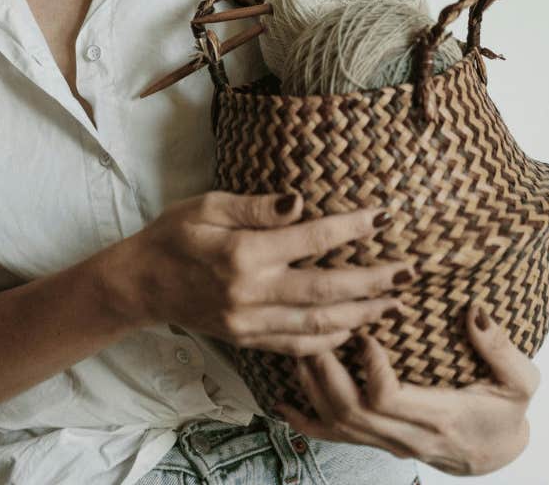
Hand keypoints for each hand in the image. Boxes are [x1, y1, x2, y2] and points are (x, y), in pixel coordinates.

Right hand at [102, 191, 410, 356]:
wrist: (140, 284)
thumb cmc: (173, 235)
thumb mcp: (207, 205)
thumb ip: (256, 206)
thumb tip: (302, 203)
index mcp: (243, 254)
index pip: (311, 239)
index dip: (352, 228)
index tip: (384, 216)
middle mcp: (251, 293)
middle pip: (327, 289)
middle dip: (374, 281)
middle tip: (408, 270)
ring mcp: (250, 323)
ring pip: (319, 323)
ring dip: (363, 314)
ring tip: (395, 300)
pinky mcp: (248, 340)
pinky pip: (299, 345)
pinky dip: (332, 339)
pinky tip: (356, 327)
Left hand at [273, 305, 537, 476]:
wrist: (496, 452)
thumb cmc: (507, 412)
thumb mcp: (521, 382)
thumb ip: (501, 350)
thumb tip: (476, 313)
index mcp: (440, 417)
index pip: (389, 400)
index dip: (370, 368)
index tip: (365, 332)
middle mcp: (407, 436)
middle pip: (350, 412)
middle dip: (325, 371)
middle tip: (316, 330)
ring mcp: (387, 443)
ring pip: (335, 423)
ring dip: (311, 385)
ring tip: (298, 345)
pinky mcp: (376, 442)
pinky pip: (331, 436)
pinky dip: (303, 419)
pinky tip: (281, 400)